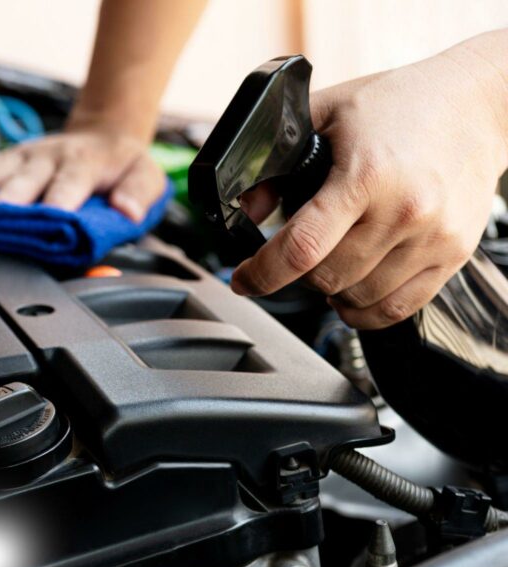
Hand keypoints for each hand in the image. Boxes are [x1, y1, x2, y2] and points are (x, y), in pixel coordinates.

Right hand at [0, 125, 165, 221]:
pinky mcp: (0, 160)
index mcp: (80, 164)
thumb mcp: (146, 177)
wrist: (102, 134)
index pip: (67, 184)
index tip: (46, 220)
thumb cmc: (120, 165)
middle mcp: (44, 158)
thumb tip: (126, 211)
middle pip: (20, 182)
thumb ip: (138, 195)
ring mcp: (18, 158)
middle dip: (3, 203)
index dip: (56, 202)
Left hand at [230, 40, 507, 329]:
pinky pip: (398, 308)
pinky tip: (353, 290)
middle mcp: (404, 212)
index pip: (302, 248)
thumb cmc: (400, 104)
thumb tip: (249, 209)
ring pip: (359, 299)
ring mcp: (432, 238)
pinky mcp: (454, 254)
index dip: (263, 274)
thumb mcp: (327, 111)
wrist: (476, 103)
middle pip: (327, 278)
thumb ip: (279, 157)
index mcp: (366, 177)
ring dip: (331, 292)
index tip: (243, 280)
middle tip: (292, 258)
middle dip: (297, 275)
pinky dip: (366, 311)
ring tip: (326, 266)